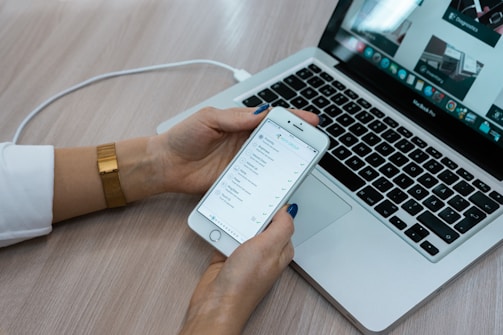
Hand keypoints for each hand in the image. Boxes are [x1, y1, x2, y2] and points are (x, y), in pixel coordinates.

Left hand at [155, 107, 318, 193]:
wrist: (167, 165)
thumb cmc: (182, 137)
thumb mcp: (208, 119)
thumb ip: (234, 118)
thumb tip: (260, 113)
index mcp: (240, 122)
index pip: (271, 118)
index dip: (292, 119)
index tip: (310, 120)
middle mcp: (244, 141)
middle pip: (277, 139)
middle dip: (297, 140)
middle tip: (312, 143)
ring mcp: (243, 161)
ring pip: (271, 160)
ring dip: (286, 161)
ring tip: (301, 162)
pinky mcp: (238, 178)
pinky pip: (258, 178)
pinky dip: (269, 179)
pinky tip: (279, 180)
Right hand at [178, 204, 296, 334]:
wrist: (217, 304)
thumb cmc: (244, 283)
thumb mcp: (268, 248)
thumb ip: (281, 227)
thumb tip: (289, 210)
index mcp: (279, 250)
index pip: (283, 221)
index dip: (277, 206)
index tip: (270, 189)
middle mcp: (264, 252)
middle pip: (261, 222)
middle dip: (254, 210)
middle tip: (248, 196)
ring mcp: (245, 255)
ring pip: (242, 227)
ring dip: (236, 219)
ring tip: (231, 208)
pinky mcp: (228, 256)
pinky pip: (226, 235)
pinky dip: (221, 229)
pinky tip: (218, 224)